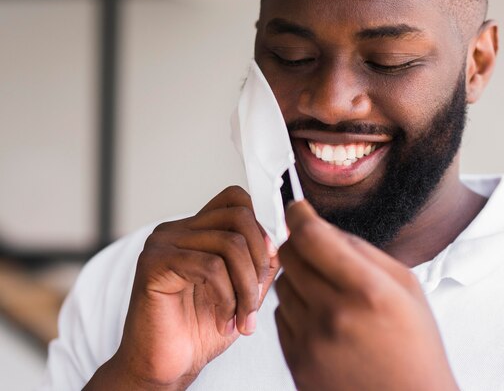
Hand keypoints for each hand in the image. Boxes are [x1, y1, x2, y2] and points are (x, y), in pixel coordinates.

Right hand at [85, 186, 279, 389]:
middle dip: (260, 261)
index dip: (262, 226)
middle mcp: (178, 229)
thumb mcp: (244, 290)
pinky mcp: (154, 263)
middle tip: (257, 300)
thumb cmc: (200, 330)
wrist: (165, 367)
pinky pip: (210, 266)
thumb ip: (261, 261)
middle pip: (239, 217)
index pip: (236, 199)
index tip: (271, 262)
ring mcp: (163, 243)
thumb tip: (285, 238)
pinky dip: (226, 298)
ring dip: (246, 288)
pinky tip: (222, 321)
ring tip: (243, 319)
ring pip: (230, 244)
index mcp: (198, 230)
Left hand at [275, 201, 458, 390]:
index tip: (297, 207)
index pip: (311, 236)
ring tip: (327, 291)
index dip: (298, 213)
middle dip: (297, 242)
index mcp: (366, 290)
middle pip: (289, 256)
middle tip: (313, 246)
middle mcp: (333, 314)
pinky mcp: (296, 361)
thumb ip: (362, 251)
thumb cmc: (415, 346)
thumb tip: (322, 227)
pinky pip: (280, 315)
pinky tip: (321, 316)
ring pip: (282, 285)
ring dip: (298, 277)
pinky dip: (295, 307)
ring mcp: (311, 341)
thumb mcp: (406, 286)